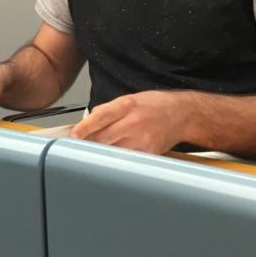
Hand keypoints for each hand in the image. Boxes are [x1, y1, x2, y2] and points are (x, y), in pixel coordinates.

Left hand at [69, 90, 192, 154]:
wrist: (183, 114)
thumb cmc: (156, 105)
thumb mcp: (130, 98)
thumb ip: (109, 109)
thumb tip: (89, 120)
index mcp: (126, 105)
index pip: (100, 117)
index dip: (84, 128)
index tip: (72, 135)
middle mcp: (133, 122)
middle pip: (103, 138)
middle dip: (87, 143)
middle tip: (77, 146)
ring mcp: (141, 139)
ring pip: (112, 151)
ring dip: (100, 152)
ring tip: (94, 151)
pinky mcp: (147, 153)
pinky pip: (126, 158)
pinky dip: (117, 157)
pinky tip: (114, 155)